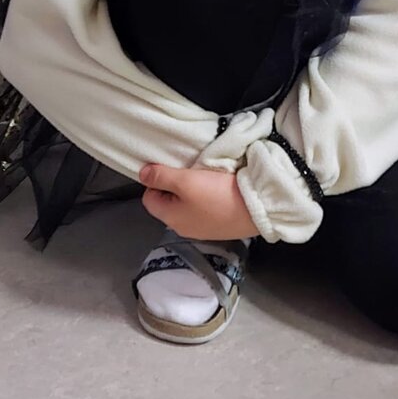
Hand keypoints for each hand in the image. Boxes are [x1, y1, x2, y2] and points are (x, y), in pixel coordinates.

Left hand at [139, 164, 259, 241]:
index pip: (149, 197)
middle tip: (191, 171)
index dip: (157, 181)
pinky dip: (209, 198)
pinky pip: (205, 209)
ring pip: (188, 205)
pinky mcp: (219, 226)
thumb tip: (141, 173)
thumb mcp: (185, 181)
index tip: (173, 169)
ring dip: (194, 191)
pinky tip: (220, 190)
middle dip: (176, 185)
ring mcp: (202, 229)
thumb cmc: (217, 194)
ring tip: (206, 178)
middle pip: (169, 202)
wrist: (256, 209)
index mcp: (170, 218)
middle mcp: (183, 228)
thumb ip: (161, 177)